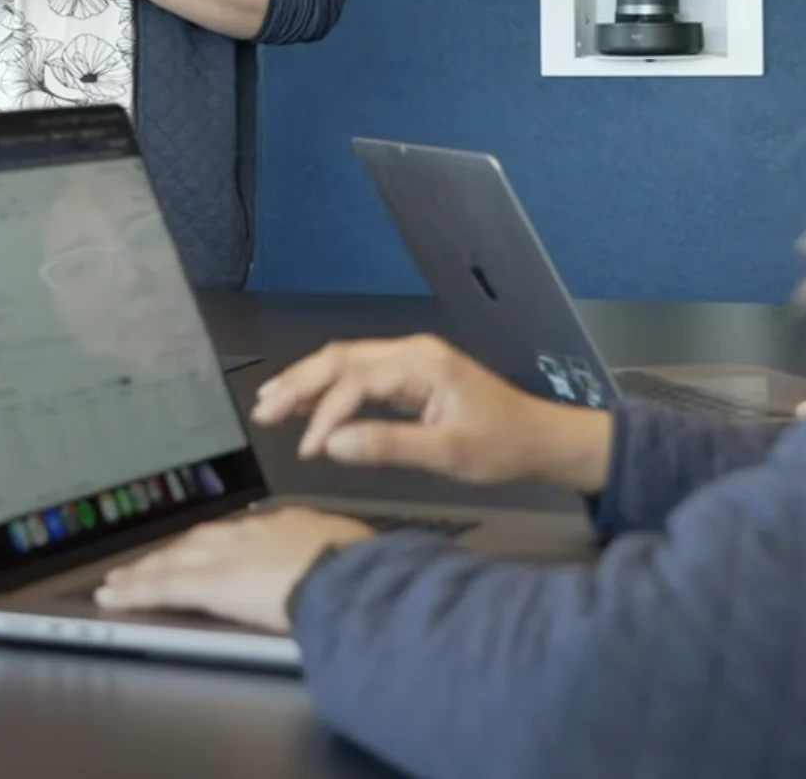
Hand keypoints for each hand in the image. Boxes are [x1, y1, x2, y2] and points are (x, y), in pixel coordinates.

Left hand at [94, 507, 372, 632]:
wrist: (347, 573)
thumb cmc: (360, 566)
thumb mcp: (350, 547)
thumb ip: (332, 549)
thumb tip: (344, 555)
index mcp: (285, 523)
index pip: (238, 533)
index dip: (213, 542)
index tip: (200, 549)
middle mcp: (250, 533)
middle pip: (198, 541)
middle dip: (170, 552)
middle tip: (145, 562)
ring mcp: (227, 555)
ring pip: (173, 561)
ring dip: (144, 571)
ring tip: (120, 582)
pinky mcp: (210, 583)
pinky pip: (163, 587)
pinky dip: (136, 590)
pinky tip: (115, 597)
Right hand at [254, 334, 612, 494]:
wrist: (541, 439)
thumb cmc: (505, 445)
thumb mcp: (448, 453)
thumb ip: (388, 446)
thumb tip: (334, 444)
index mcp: (423, 363)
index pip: (356, 382)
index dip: (325, 415)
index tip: (307, 449)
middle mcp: (414, 353)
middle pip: (342, 359)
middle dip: (300, 383)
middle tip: (263, 411)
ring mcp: (413, 362)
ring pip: (347, 363)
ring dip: (308, 382)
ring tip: (271, 403)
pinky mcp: (413, 377)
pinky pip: (361, 374)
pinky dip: (330, 388)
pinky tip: (309, 404)